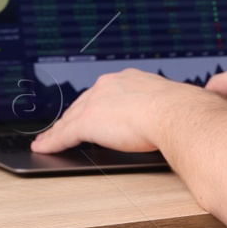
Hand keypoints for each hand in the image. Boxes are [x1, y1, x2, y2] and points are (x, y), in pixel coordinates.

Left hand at [30, 69, 186, 153]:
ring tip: (47, 140)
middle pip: (82, 104)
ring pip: (70, 119)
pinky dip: (52, 142)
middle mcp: (110, 85)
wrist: (176, 114)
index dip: (94, 106)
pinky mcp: (88, 122)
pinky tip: (44, 147)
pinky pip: (64, 134)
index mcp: (130, 79)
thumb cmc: (182, 111)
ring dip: (58, 131)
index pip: (104, 94)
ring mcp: (97, 102)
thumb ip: (166, 110)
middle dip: (71, 117)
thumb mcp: (172, 105)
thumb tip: (180, 117)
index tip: (90, 112)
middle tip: (62, 128)